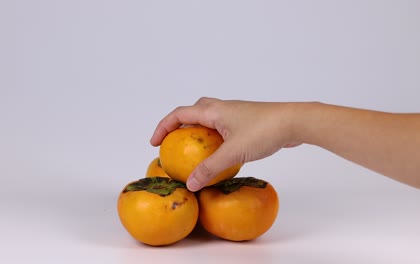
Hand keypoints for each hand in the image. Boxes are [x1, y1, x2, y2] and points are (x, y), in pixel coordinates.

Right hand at [150, 97, 300, 190]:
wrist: (295, 122)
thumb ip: (210, 169)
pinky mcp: (246, 122)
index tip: (154, 143)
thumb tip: (190, 184)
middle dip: (179, 124)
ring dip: (198, 130)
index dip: (163, 127)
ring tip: (194, 150)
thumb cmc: (263, 131)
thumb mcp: (233, 152)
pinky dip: (213, 137)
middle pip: (193, 111)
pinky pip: (222, 126)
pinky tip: (219, 153)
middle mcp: (222, 108)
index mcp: (213, 111)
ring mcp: (235, 114)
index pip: (179, 114)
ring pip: (209, 118)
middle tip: (173, 142)